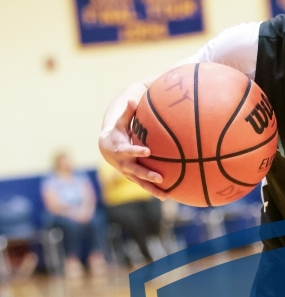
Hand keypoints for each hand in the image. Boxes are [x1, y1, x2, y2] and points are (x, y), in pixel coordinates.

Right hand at [98, 83, 165, 198]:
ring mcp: (128, 172)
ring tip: (165, 196)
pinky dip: (153, 191)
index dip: (137, 151)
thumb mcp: (120, 122)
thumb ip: (127, 113)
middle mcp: (124, 164)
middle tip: (159, 177)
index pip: (129, 151)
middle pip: (136, 171)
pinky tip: (166, 196)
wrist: (106, 148)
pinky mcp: (133, 178)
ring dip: (152, 189)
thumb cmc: (117, 131)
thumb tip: (132, 100)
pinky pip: (143, 185)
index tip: (148, 151)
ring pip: (141, 182)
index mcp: (120, 150)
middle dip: (147, 175)